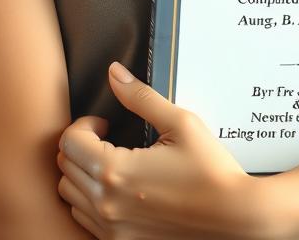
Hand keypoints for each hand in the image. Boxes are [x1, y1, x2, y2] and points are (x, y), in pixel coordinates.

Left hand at [57, 61, 266, 238]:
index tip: (105, 123)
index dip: (84, 124)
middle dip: (80, 146)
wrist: (234, 218)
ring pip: (70, 196)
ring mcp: (112, 229)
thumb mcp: (180, 123)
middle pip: (65, 168)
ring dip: (82, 174)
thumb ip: (140, 97)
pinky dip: (90, 201)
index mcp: (116, 171)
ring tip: (110, 162)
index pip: (69, 142)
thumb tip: (115, 74)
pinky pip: (85, 221)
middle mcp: (106, 204)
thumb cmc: (210, 171)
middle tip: (106, 138)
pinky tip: (116, 189)